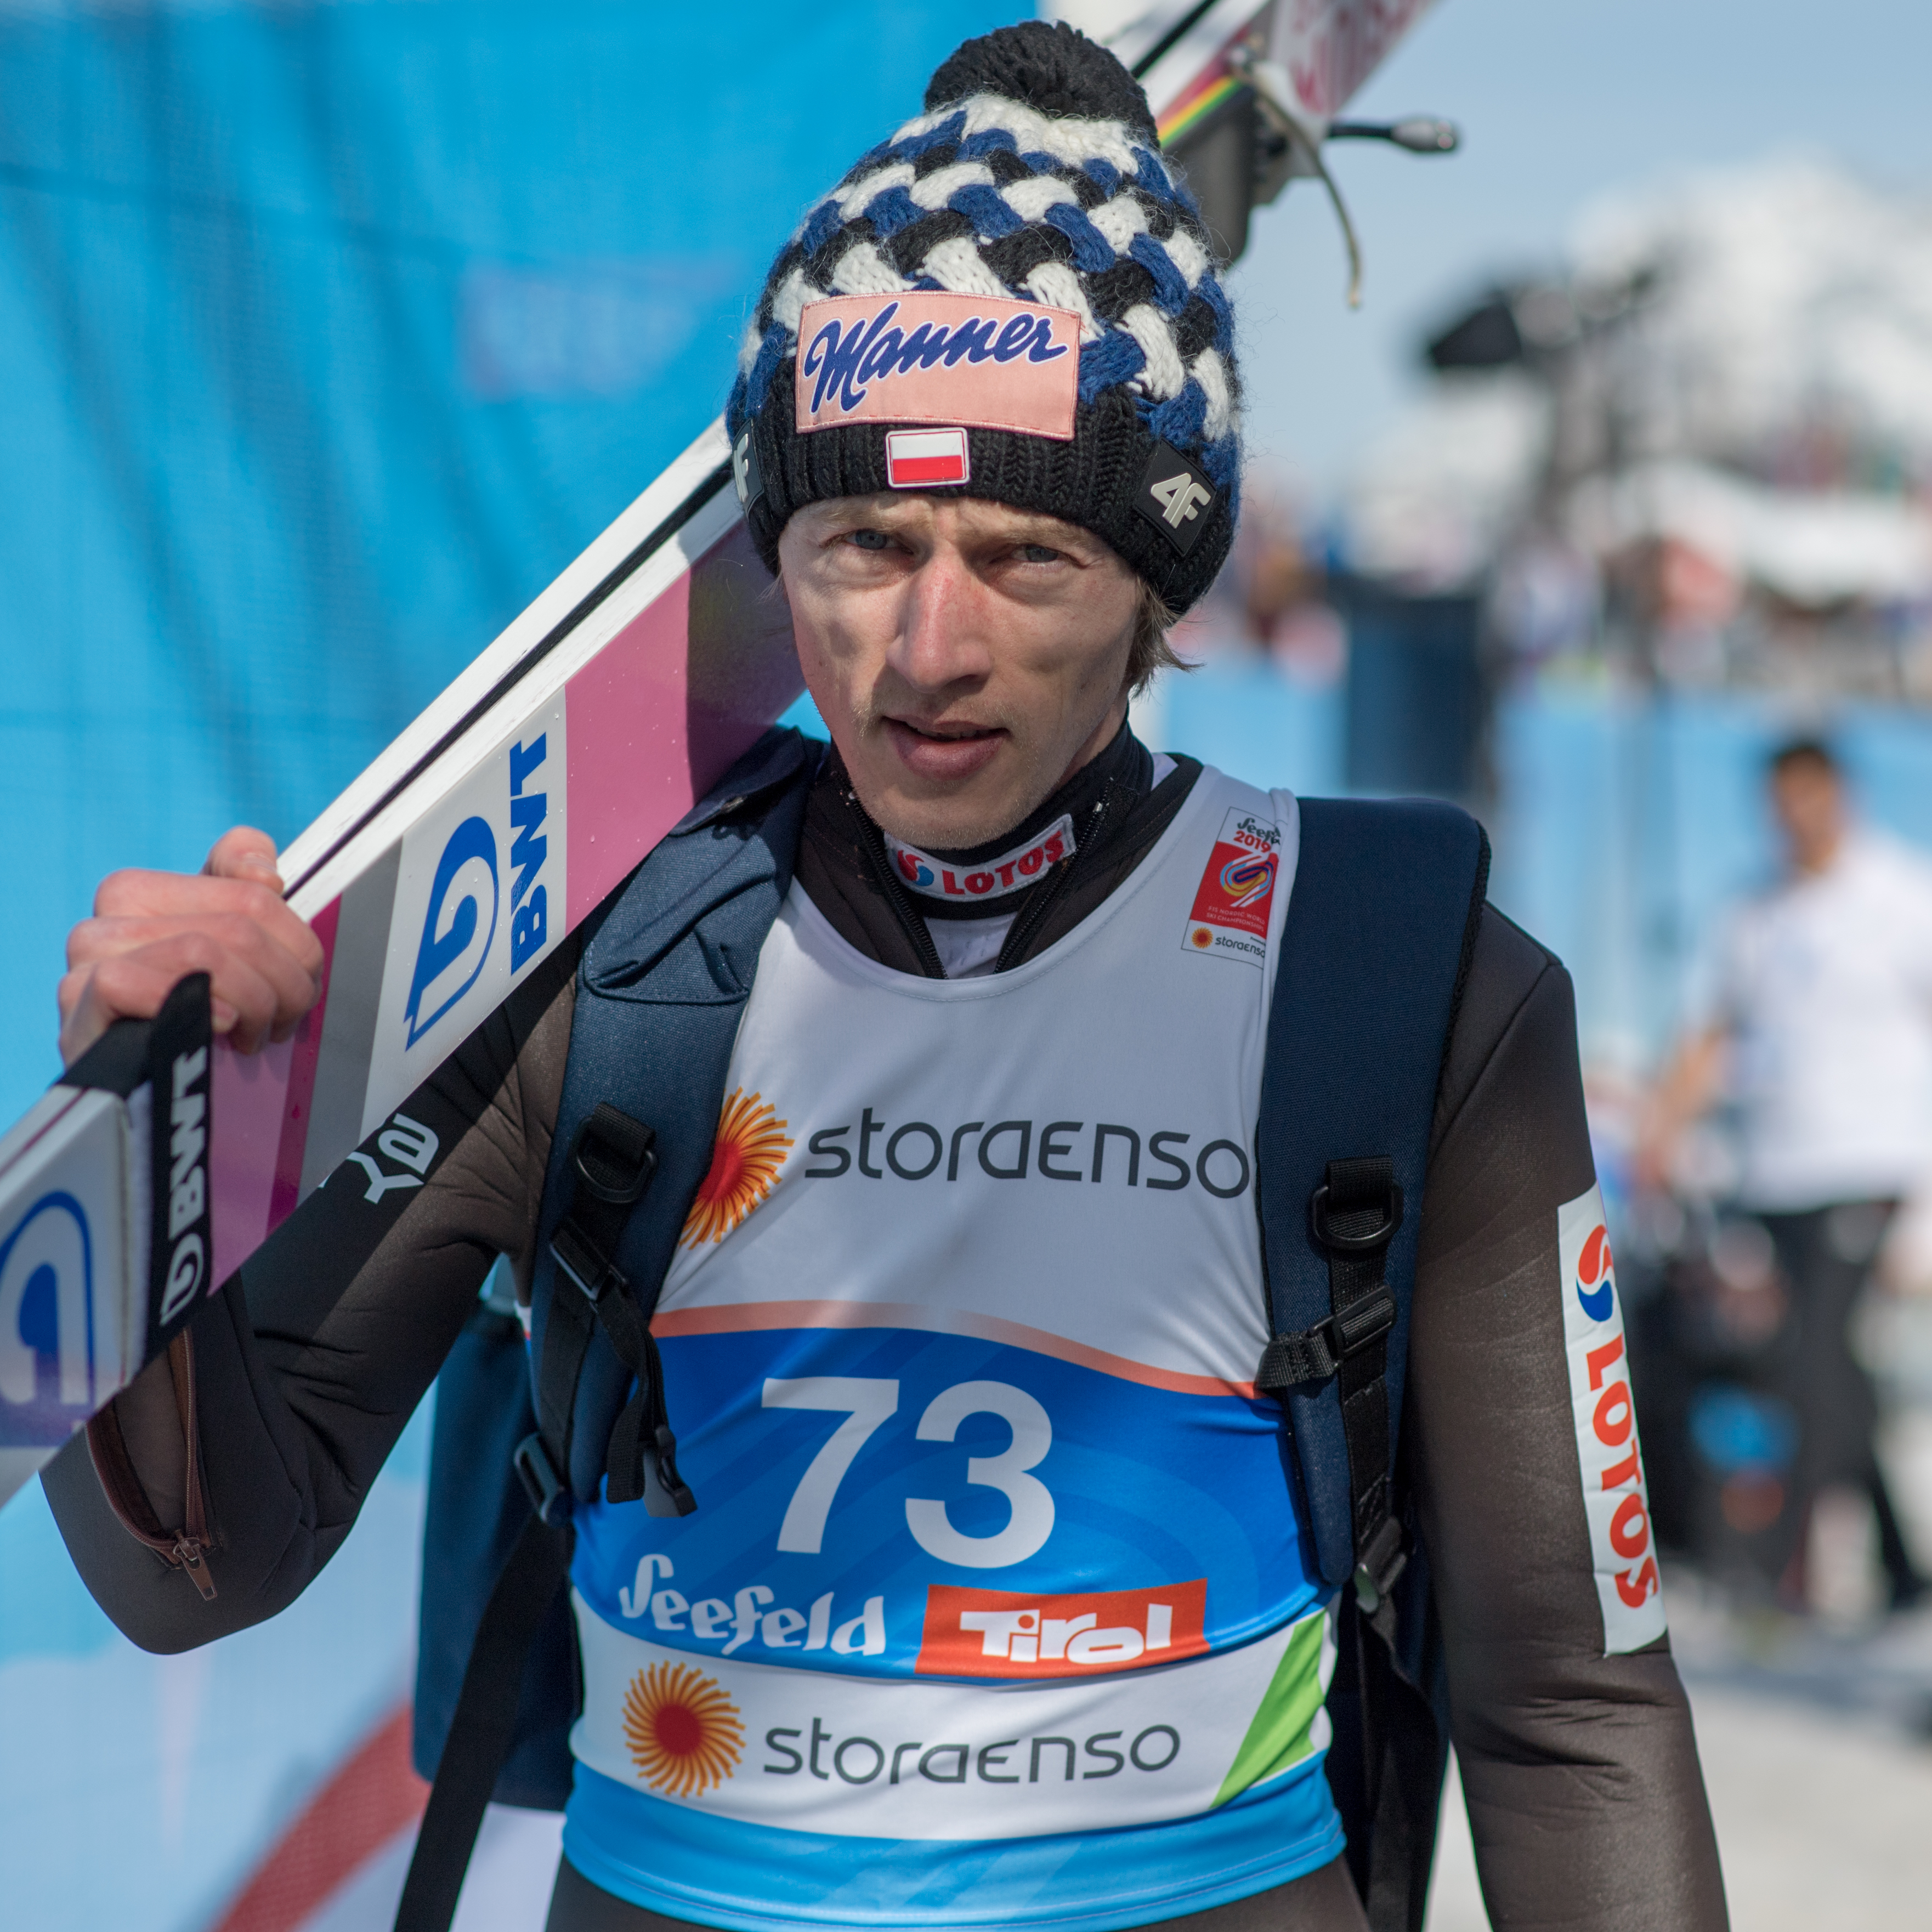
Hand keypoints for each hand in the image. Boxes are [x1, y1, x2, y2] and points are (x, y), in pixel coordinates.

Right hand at [59, 827, 325, 1065]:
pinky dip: (187, 1005)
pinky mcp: (76, 1007)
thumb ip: (244, 886)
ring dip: (253, 1003)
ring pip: (200, 951)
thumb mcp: (232, 952)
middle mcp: (109, 917)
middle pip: (239, 926)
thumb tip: (263, 873)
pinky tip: (217, 1027)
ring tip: (253, 1034)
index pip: (251, 891)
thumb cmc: (194, 1021)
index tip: (302, 975)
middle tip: (287, 1018)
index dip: (296, 940)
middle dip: (285, 982)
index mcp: (144, 891)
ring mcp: (87, 961)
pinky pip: (127, 981)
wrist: (152, 1098)